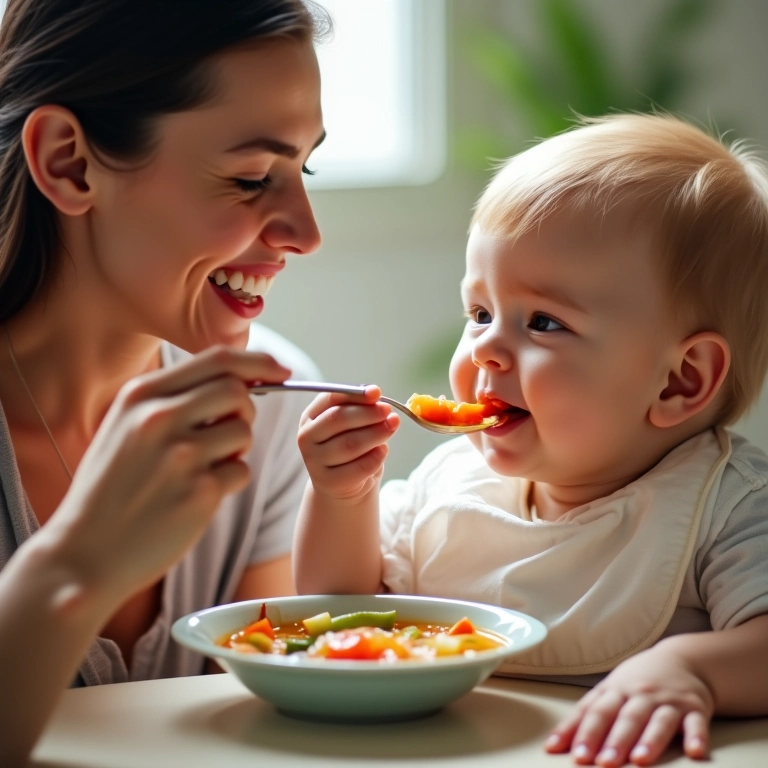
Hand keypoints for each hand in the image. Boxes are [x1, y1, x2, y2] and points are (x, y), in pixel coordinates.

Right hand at [42, 345, 290, 603]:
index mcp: (140, 396)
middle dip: (244, 408)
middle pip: (237, 391)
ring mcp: (181, 455)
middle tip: (228, 429)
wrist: (84, 553)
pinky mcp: (200, 492)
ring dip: (236, 448)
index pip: (218, 359)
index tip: (280, 370)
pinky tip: (198, 495)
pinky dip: (229, 481)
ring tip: (203, 467)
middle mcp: (160, 418)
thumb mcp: (124, 427)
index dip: (259, 362)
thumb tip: (240, 380)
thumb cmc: (111, 488)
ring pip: (243, 431)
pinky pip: (241, 472)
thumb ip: (174, 398)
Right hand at [297, 386, 398, 501]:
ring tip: (392, 426)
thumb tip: (375, 394)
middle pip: (337, 419)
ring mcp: (314, 462)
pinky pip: (358, 467)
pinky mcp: (329, 482)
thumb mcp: (349, 424)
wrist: (341, 484)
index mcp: (310, 417)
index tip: (376, 392)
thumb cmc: (347, 445)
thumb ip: (359, 407)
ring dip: (376, 433)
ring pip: (349, 443)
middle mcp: (306, 438)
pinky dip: (375, 457)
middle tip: (388, 411)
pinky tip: (383, 450)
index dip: (355, 394)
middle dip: (367, 413)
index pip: (330, 398)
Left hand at [545, 643, 714, 765]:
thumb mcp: (609, 691)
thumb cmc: (636, 682)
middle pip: (625, 718)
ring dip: (649, 741)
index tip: (571, 753)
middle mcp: (641, 694)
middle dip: (613, 741)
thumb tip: (552, 745)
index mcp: (615, 690)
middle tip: (602, 763)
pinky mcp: (695, 709)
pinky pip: (697, 724)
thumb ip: (583, 718)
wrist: (682, 659)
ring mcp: (669, 701)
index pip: (595, 712)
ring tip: (640, 760)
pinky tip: (695, 753)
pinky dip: (696, 737)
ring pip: (658, 721)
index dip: (583, 732)